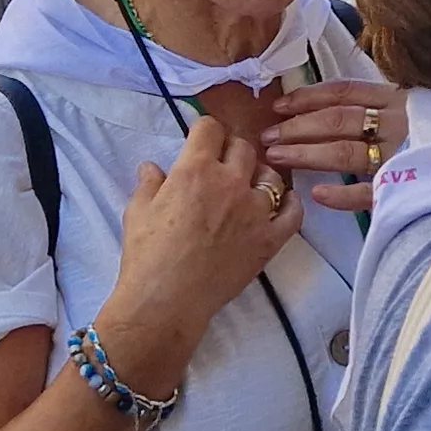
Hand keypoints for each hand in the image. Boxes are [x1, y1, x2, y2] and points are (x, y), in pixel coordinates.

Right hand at [111, 116, 301, 332]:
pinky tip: (283, 204)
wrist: (166, 301)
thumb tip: (152, 167)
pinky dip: (290, 204)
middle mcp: (230, 183)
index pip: (210, 129)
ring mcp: (255, 211)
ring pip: (271, 176)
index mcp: (195, 171)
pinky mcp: (270, 239)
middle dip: (231, 150)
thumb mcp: (137, 212)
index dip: (205, 131)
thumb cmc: (146, 256)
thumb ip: (149, 183)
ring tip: (250, 185)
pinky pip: (293, 213)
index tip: (202, 140)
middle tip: (223, 164)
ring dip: (260, 175)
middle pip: (243, 148)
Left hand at [260, 79, 406, 212]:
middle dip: (298, 127)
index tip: (279, 106)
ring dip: (308, 154)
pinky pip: (369, 193)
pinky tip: (317, 194)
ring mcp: (401, 156)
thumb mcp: (416, 108)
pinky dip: (343, 194)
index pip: (344, 93)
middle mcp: (396, 124)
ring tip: (277, 157)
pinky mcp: (408, 190)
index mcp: (396, 100)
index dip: (308, 97)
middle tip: (268, 136)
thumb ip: (381, 109)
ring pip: (346, 152)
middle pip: (338, 120)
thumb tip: (329, 110)